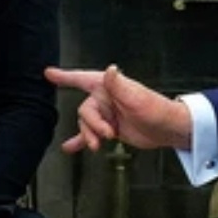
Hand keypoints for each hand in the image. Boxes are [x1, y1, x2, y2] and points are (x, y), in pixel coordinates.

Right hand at [44, 64, 191, 153]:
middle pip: (84, 111)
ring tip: (98, 144)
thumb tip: (110, 70)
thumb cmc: (157, 110)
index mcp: (109, 87)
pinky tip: (70, 147)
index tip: (49, 73)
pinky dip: (81, 140)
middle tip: (108, 134)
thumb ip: (119, 85)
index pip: (82, 78)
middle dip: (92, 125)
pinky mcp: (111, 129)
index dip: (65, 76)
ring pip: (86, 125)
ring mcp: (108, 115)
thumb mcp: (137, 98)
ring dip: (89, 136)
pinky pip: (91, 134)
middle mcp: (106, 99)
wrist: (168, 130)